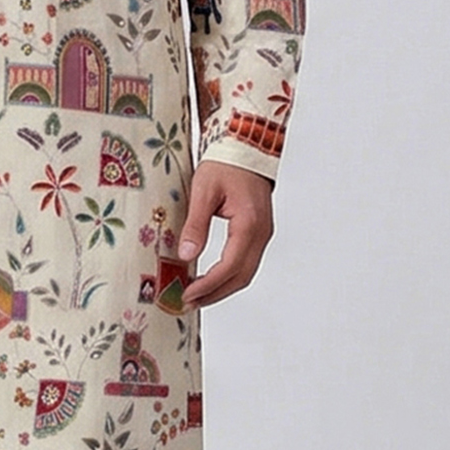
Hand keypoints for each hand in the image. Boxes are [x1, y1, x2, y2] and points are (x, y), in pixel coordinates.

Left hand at [179, 160, 274, 309]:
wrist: (246, 147)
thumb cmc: (225, 164)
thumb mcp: (204, 190)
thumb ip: (196, 224)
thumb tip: (186, 255)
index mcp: (249, 224)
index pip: (230, 266)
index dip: (208, 284)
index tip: (188, 293)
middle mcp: (261, 234)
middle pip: (241, 277)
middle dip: (215, 293)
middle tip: (188, 302)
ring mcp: (263, 234)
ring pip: (245, 272)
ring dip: (222, 287)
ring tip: (197, 295)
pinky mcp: (258, 232)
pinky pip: (246, 261)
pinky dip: (229, 275)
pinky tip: (211, 278)